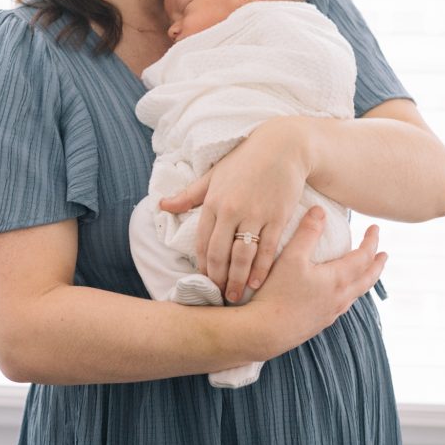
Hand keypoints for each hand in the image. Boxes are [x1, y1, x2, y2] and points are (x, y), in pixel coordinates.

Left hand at [159, 118, 309, 302]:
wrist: (283, 147)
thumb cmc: (245, 160)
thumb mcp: (214, 174)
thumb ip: (188, 195)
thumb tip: (161, 205)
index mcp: (213, 201)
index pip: (202, 242)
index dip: (202, 265)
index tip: (203, 281)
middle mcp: (231, 210)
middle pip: (220, 254)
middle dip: (217, 279)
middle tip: (217, 297)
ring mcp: (255, 215)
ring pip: (242, 257)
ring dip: (237, 280)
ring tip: (234, 296)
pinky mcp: (277, 218)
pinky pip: (267, 250)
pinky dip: (261, 270)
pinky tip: (256, 284)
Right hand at [247, 207, 387, 358]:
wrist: (267, 331)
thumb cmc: (278, 292)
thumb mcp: (291, 257)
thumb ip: (307, 232)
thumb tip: (320, 210)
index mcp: (337, 279)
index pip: (363, 257)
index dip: (371, 241)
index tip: (375, 228)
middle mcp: (340, 297)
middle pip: (367, 278)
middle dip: (377, 264)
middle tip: (384, 254)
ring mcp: (331, 311)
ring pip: (357, 293)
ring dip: (366, 279)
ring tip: (367, 272)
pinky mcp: (321, 321)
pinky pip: (345, 303)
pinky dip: (352, 292)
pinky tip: (341, 292)